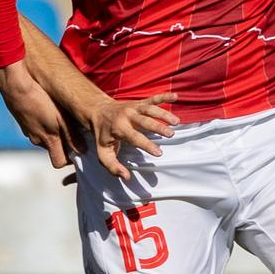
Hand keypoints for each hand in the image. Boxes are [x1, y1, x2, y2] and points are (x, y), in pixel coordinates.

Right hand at [0, 62, 82, 166]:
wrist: (15, 85)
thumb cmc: (41, 99)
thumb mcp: (61, 116)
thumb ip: (71, 135)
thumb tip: (82, 150)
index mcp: (48, 140)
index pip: (59, 162)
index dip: (68, 159)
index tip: (76, 149)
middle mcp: (36, 139)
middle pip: (52, 150)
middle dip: (61, 144)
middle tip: (70, 129)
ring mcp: (27, 132)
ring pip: (44, 138)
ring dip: (51, 132)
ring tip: (57, 116)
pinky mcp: (22, 123)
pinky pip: (35, 129)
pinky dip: (41, 124)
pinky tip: (45, 110)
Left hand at [56, 86, 178, 180]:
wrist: (98, 111)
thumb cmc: (102, 135)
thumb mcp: (103, 153)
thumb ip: (112, 166)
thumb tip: (126, 177)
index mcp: (118, 128)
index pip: (134, 137)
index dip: (147, 145)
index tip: (159, 153)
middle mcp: (126, 116)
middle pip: (145, 121)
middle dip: (158, 127)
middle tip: (170, 135)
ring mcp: (134, 107)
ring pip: (150, 109)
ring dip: (164, 114)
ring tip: (176, 122)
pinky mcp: (139, 102)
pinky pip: (153, 98)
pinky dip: (164, 96)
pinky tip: (176, 96)